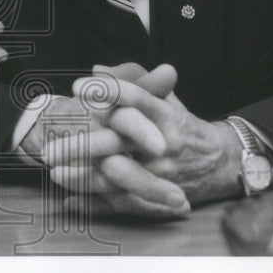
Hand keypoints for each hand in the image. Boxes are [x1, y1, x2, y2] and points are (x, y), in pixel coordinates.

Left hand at [45, 64, 243, 217]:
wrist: (220, 162)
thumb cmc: (181, 125)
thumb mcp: (165, 98)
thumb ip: (133, 81)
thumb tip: (96, 69)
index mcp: (165, 115)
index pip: (135, 99)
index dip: (107, 91)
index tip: (77, 87)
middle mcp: (163, 144)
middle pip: (120, 142)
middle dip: (83, 143)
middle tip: (51, 144)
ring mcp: (160, 174)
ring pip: (117, 177)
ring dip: (83, 176)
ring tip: (56, 171)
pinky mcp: (157, 198)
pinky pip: (121, 202)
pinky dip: (95, 203)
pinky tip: (69, 198)